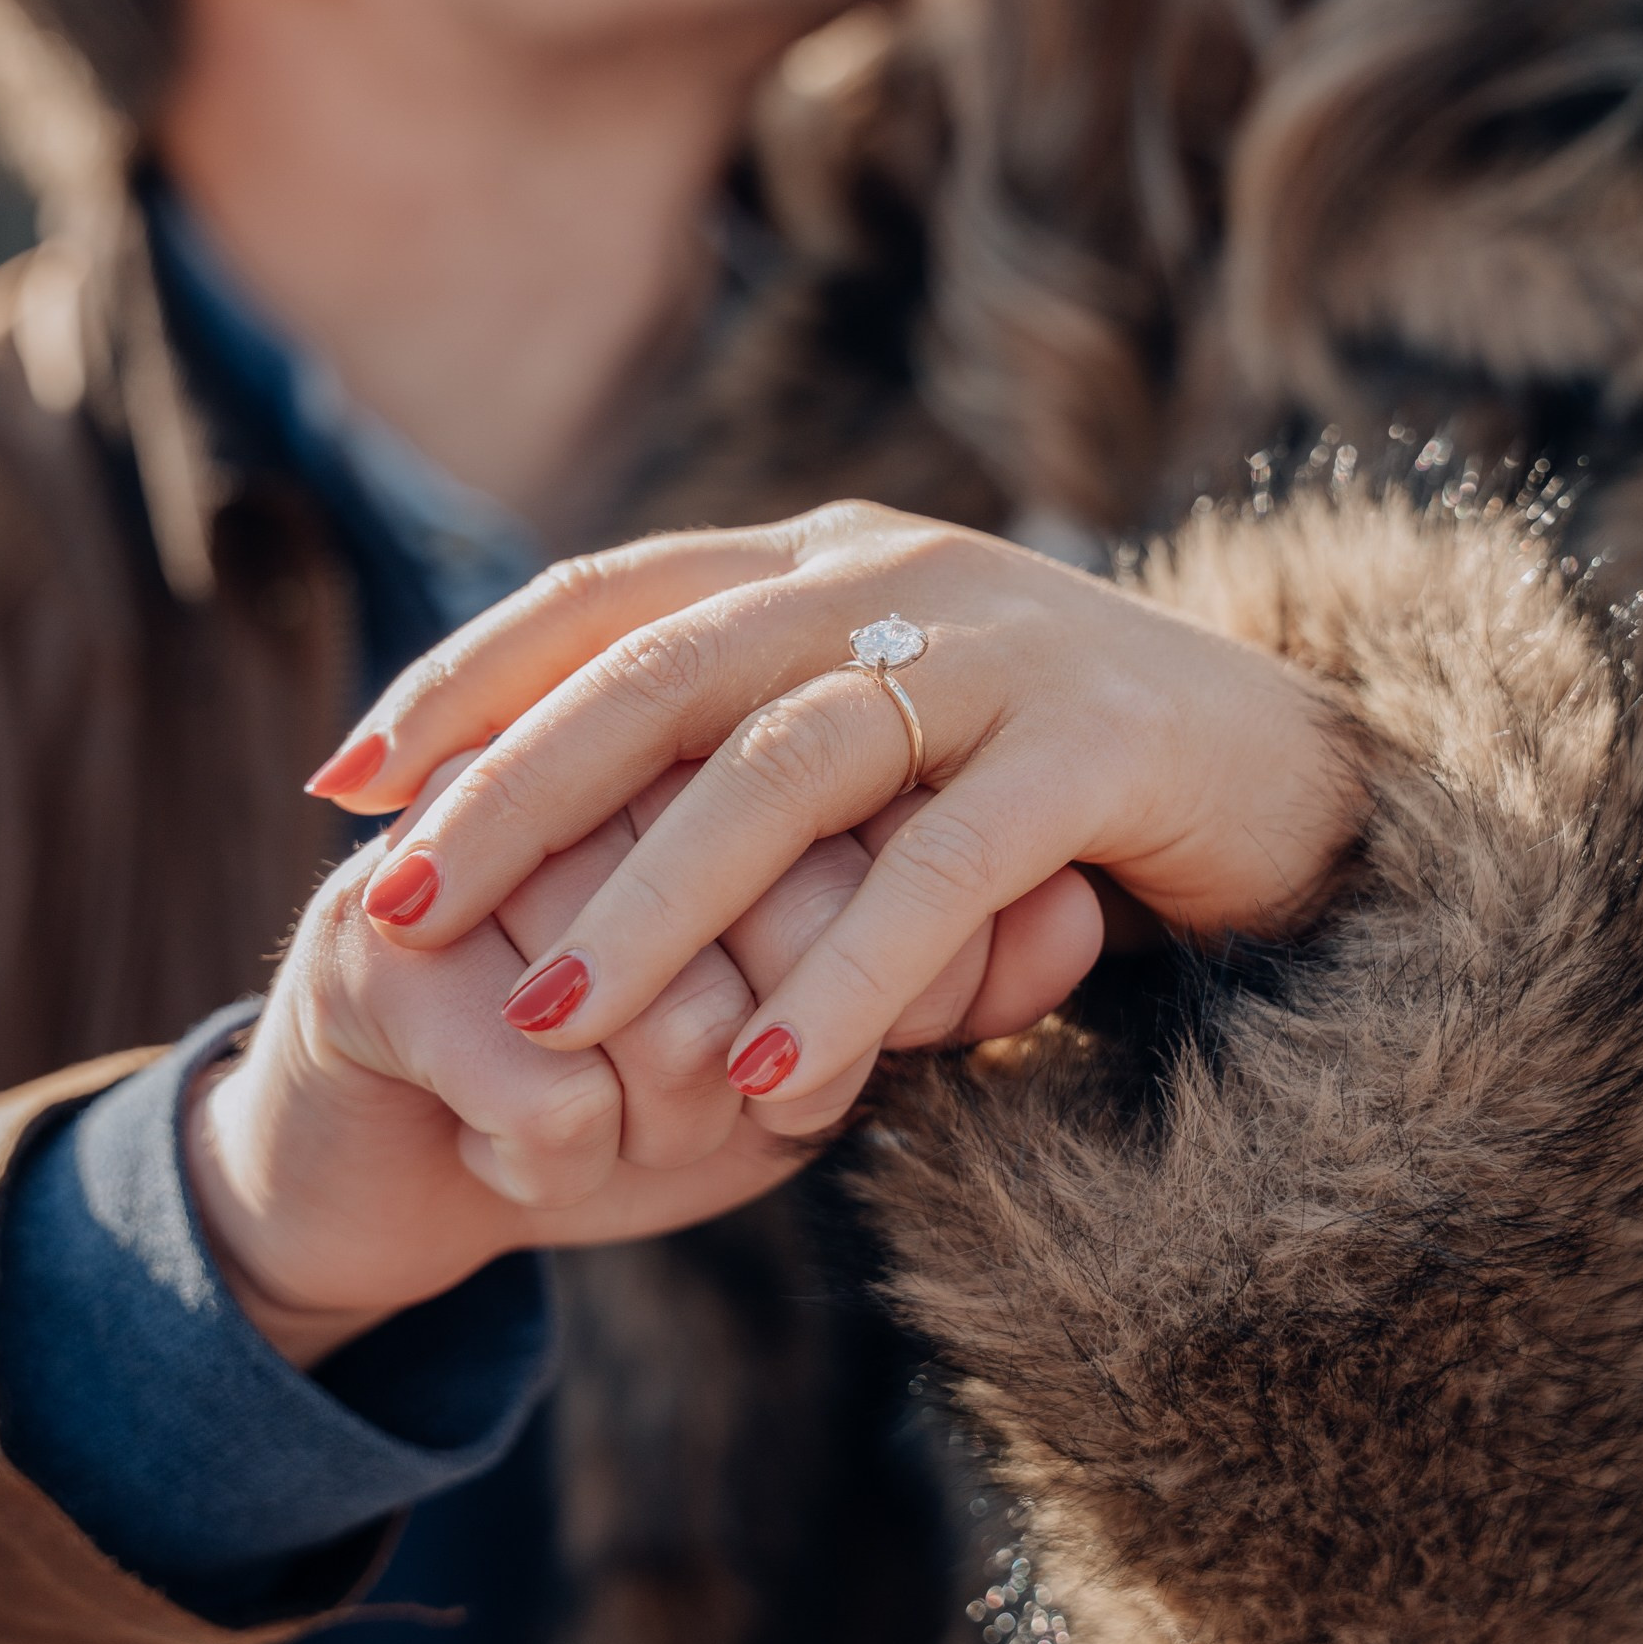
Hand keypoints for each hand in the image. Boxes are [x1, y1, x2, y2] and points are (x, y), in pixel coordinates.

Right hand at [188, 761, 1097, 1367]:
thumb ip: (947, 967)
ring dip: (665, 1107)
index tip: (875, 1036)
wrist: (394, 1163)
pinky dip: (567, 1154)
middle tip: (751, 1104)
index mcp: (698, 735)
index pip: (861, 807)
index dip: (898, 946)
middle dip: (781, 1035)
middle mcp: (577, 760)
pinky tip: (546, 1164)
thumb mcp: (805, 1033)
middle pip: (765, 890)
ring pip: (652, 993)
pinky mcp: (370, 949)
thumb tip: (1074, 910)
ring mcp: (461, 841)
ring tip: (646, 1139)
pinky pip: (539, 1075)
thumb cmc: (629, 1080)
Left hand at [309, 502, 1364, 1112]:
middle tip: (393, 903)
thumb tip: (556, 837)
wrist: (1298, 775)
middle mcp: (896, 577)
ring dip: (659, 898)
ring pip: (786, 766)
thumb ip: (750, 754)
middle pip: (663, 670)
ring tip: (554, 1018)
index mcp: (826, 561)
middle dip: (515, 794)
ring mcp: (1001, 651)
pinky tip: (773, 1081)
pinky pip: (945, 870)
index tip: (344, 780)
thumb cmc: (1053, 779)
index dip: (468, 679)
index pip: (612, 598)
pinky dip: (851, 974)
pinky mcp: (1098, 749)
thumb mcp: (882, 745)